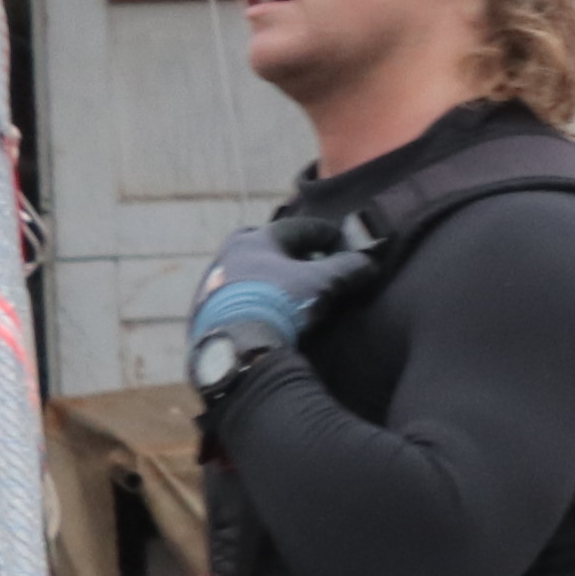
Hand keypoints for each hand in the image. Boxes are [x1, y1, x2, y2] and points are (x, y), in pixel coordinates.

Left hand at [185, 211, 374, 393]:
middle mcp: (229, 254)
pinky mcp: (204, 310)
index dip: (325, 233)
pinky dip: (254, 297)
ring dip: (269, 275)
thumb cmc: (280, 303)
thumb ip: (347, 268)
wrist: (236, 348)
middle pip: (265, 244)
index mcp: (257, 239)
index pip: (298, 227)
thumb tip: (369, 262)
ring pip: (247, 270)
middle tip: (308, 262)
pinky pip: (235, 295)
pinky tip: (267, 311)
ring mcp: (213, 282)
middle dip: (288, 251)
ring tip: (289, 291)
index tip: (342, 242)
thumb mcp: (322, 284)